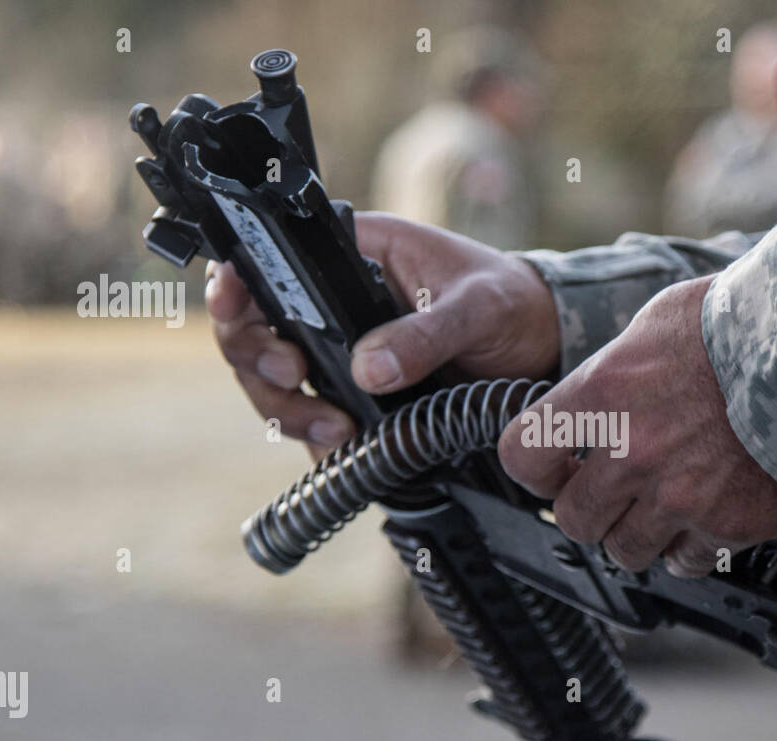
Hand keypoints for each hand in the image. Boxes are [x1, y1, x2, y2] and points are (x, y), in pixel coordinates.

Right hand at [205, 212, 559, 457]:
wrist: (540, 346)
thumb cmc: (509, 301)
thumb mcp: (478, 306)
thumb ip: (426, 333)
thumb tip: (367, 370)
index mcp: (351, 253)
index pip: (269, 260)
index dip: (236, 284)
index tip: (235, 307)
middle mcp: (332, 302)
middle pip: (255, 330)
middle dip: (260, 360)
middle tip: (294, 377)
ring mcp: (338, 353)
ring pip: (276, 383)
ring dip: (288, 409)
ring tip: (334, 431)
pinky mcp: (354, 398)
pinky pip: (315, 423)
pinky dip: (317, 442)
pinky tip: (343, 452)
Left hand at [498, 275, 776, 576]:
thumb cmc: (742, 324)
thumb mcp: (656, 325)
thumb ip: (613, 374)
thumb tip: (595, 401)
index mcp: (602, 396)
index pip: (523, 455)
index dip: (537, 468)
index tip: (556, 467)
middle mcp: (632, 453)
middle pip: (574, 519)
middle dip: (591, 508)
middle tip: (615, 490)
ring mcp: (679, 496)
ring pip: (626, 551)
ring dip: (639, 533)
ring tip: (665, 503)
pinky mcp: (727, 525)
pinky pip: (688, 561)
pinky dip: (692, 546)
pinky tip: (706, 515)